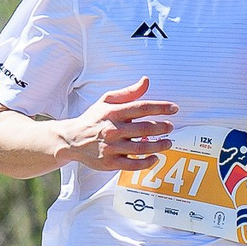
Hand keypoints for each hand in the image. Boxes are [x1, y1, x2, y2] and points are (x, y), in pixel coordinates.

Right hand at [56, 77, 175, 170]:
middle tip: (171, 127)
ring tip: (168, 143)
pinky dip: (147, 162)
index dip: (160, 107)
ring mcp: (112, 147)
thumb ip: (128, 92)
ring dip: (159, 145)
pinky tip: (155, 158)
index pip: (141, 108)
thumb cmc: (93, 119)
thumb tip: (146, 81)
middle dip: (162, 127)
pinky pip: (133, 165)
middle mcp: (113, 130)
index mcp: (113, 112)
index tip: (174, 108)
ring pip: (142, 147)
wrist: (72, 140)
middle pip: (145, 128)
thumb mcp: (107, 101)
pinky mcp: (110, 162)